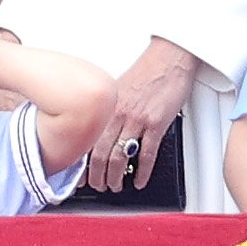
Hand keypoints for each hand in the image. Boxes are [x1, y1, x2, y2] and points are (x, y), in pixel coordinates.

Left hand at [85, 37, 196, 194]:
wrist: (168, 59)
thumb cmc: (145, 72)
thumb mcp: (116, 89)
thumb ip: (107, 111)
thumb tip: (96, 129)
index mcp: (105, 107)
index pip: (86, 141)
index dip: (81, 163)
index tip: (78, 175)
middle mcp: (117, 114)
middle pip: (100, 154)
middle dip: (97, 176)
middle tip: (97, 186)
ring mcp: (137, 120)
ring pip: (120, 158)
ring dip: (116, 177)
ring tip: (115, 186)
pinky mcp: (156, 124)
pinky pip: (147, 155)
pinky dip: (142, 172)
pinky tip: (139, 181)